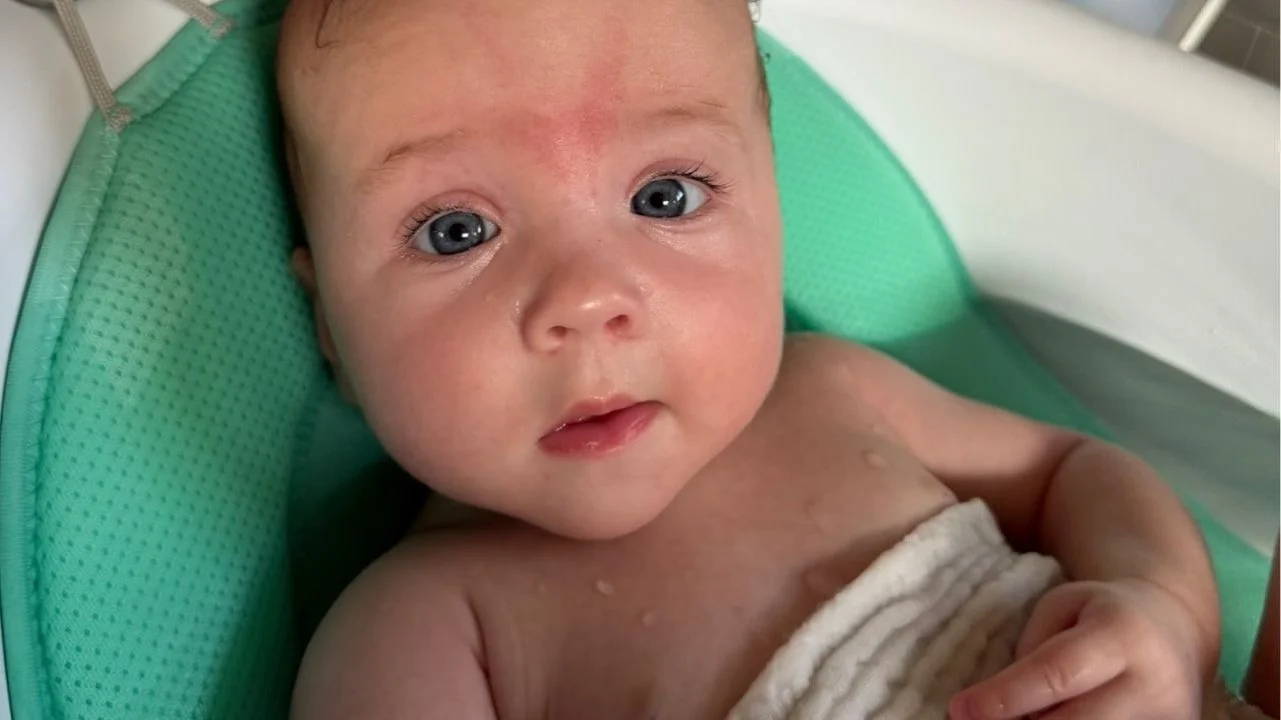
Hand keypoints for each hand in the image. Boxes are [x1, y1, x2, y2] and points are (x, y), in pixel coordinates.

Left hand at [948, 579, 1206, 719]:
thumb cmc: (1099, 614)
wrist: (1173, 629)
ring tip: (1023, 714)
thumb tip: (1001, 706)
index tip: (959, 709)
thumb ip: (1032, 649)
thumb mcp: (1061, 607)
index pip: (1054, 674)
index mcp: (1121, 634)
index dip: (1003, 697)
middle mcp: (1154, 685)